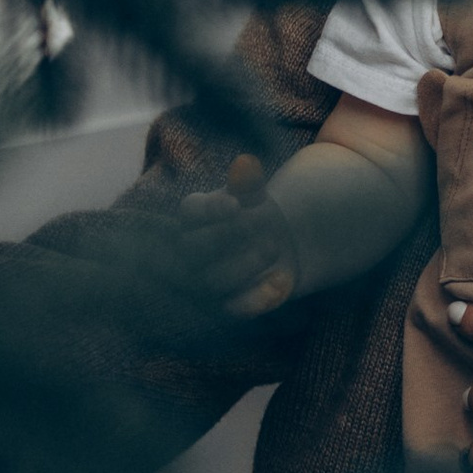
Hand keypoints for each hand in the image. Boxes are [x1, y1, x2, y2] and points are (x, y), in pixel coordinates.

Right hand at [175, 179, 296, 318]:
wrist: (275, 243)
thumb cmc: (255, 212)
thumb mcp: (255, 196)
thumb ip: (249, 184)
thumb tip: (244, 164)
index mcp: (194, 218)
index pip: (190, 212)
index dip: (210, 209)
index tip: (236, 205)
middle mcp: (191, 251)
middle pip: (194, 247)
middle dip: (227, 235)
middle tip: (261, 224)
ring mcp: (204, 280)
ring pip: (211, 280)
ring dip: (244, 265)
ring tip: (273, 247)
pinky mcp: (225, 305)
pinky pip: (234, 308)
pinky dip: (258, 297)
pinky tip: (282, 279)